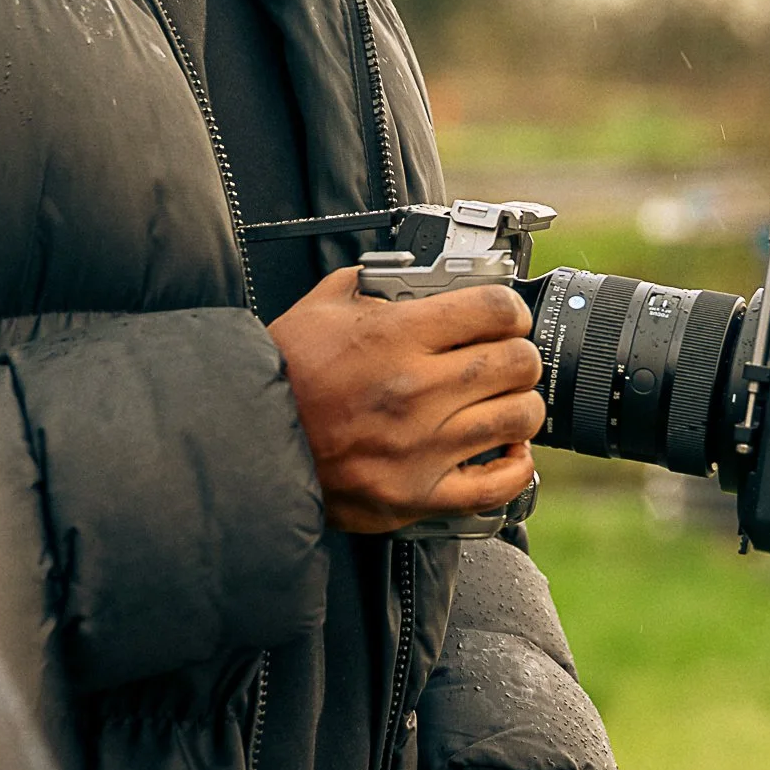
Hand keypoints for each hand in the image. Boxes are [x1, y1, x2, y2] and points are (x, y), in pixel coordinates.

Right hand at [269, 268, 542, 533]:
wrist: (249, 445)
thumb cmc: (283, 378)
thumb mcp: (320, 308)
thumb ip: (371, 283)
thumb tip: (408, 274)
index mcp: (395, 337)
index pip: (496, 309)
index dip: (509, 309)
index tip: (504, 318)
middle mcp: (415, 390)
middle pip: (517, 362)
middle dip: (519, 354)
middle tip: (506, 359)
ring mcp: (421, 447)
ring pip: (519, 418)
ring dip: (520, 406)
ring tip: (504, 403)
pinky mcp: (419, 494)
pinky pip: (499, 483)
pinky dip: (516, 465)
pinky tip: (507, 449)